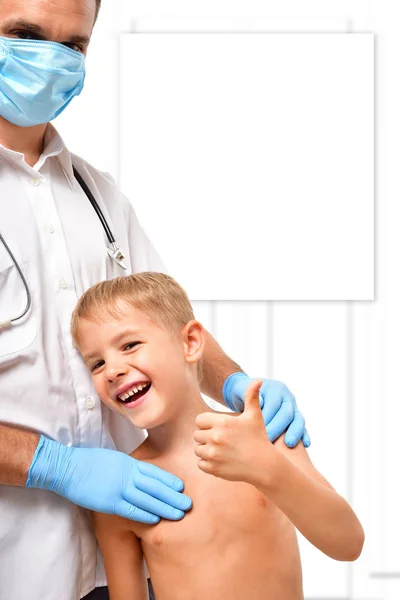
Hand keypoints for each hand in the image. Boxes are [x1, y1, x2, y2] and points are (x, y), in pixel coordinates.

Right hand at [26, 436, 191, 523]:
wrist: (67, 468)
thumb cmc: (89, 462)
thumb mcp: (114, 458)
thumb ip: (128, 466)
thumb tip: (140, 472)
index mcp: (128, 462)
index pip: (154, 473)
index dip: (169, 481)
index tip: (182, 487)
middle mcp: (127, 474)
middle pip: (156, 487)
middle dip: (173, 496)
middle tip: (189, 504)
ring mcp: (119, 488)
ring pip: (148, 499)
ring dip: (165, 507)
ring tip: (179, 514)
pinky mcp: (109, 501)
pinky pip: (131, 509)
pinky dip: (145, 514)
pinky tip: (156, 519)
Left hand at [194, 380, 271, 481]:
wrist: (264, 465)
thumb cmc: (258, 438)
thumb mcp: (255, 416)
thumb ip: (252, 396)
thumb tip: (258, 379)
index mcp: (222, 422)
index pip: (199, 420)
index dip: (207, 424)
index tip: (219, 428)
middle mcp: (215, 437)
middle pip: (196, 435)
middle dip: (206, 437)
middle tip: (221, 441)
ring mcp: (213, 454)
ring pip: (197, 450)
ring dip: (206, 450)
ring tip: (221, 450)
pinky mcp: (213, 468)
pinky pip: (200, 464)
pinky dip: (208, 464)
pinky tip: (221, 461)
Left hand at [223, 372, 309, 446]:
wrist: (247, 395)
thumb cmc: (242, 395)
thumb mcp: (242, 392)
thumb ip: (250, 396)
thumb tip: (262, 403)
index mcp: (275, 389)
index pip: (273, 405)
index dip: (267, 418)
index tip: (258, 432)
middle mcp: (286, 396)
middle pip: (286, 413)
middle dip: (279, 428)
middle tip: (268, 440)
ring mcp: (293, 406)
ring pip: (298, 419)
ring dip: (294, 432)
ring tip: (289, 444)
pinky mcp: (296, 417)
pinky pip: (301, 426)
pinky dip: (303, 434)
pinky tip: (305, 444)